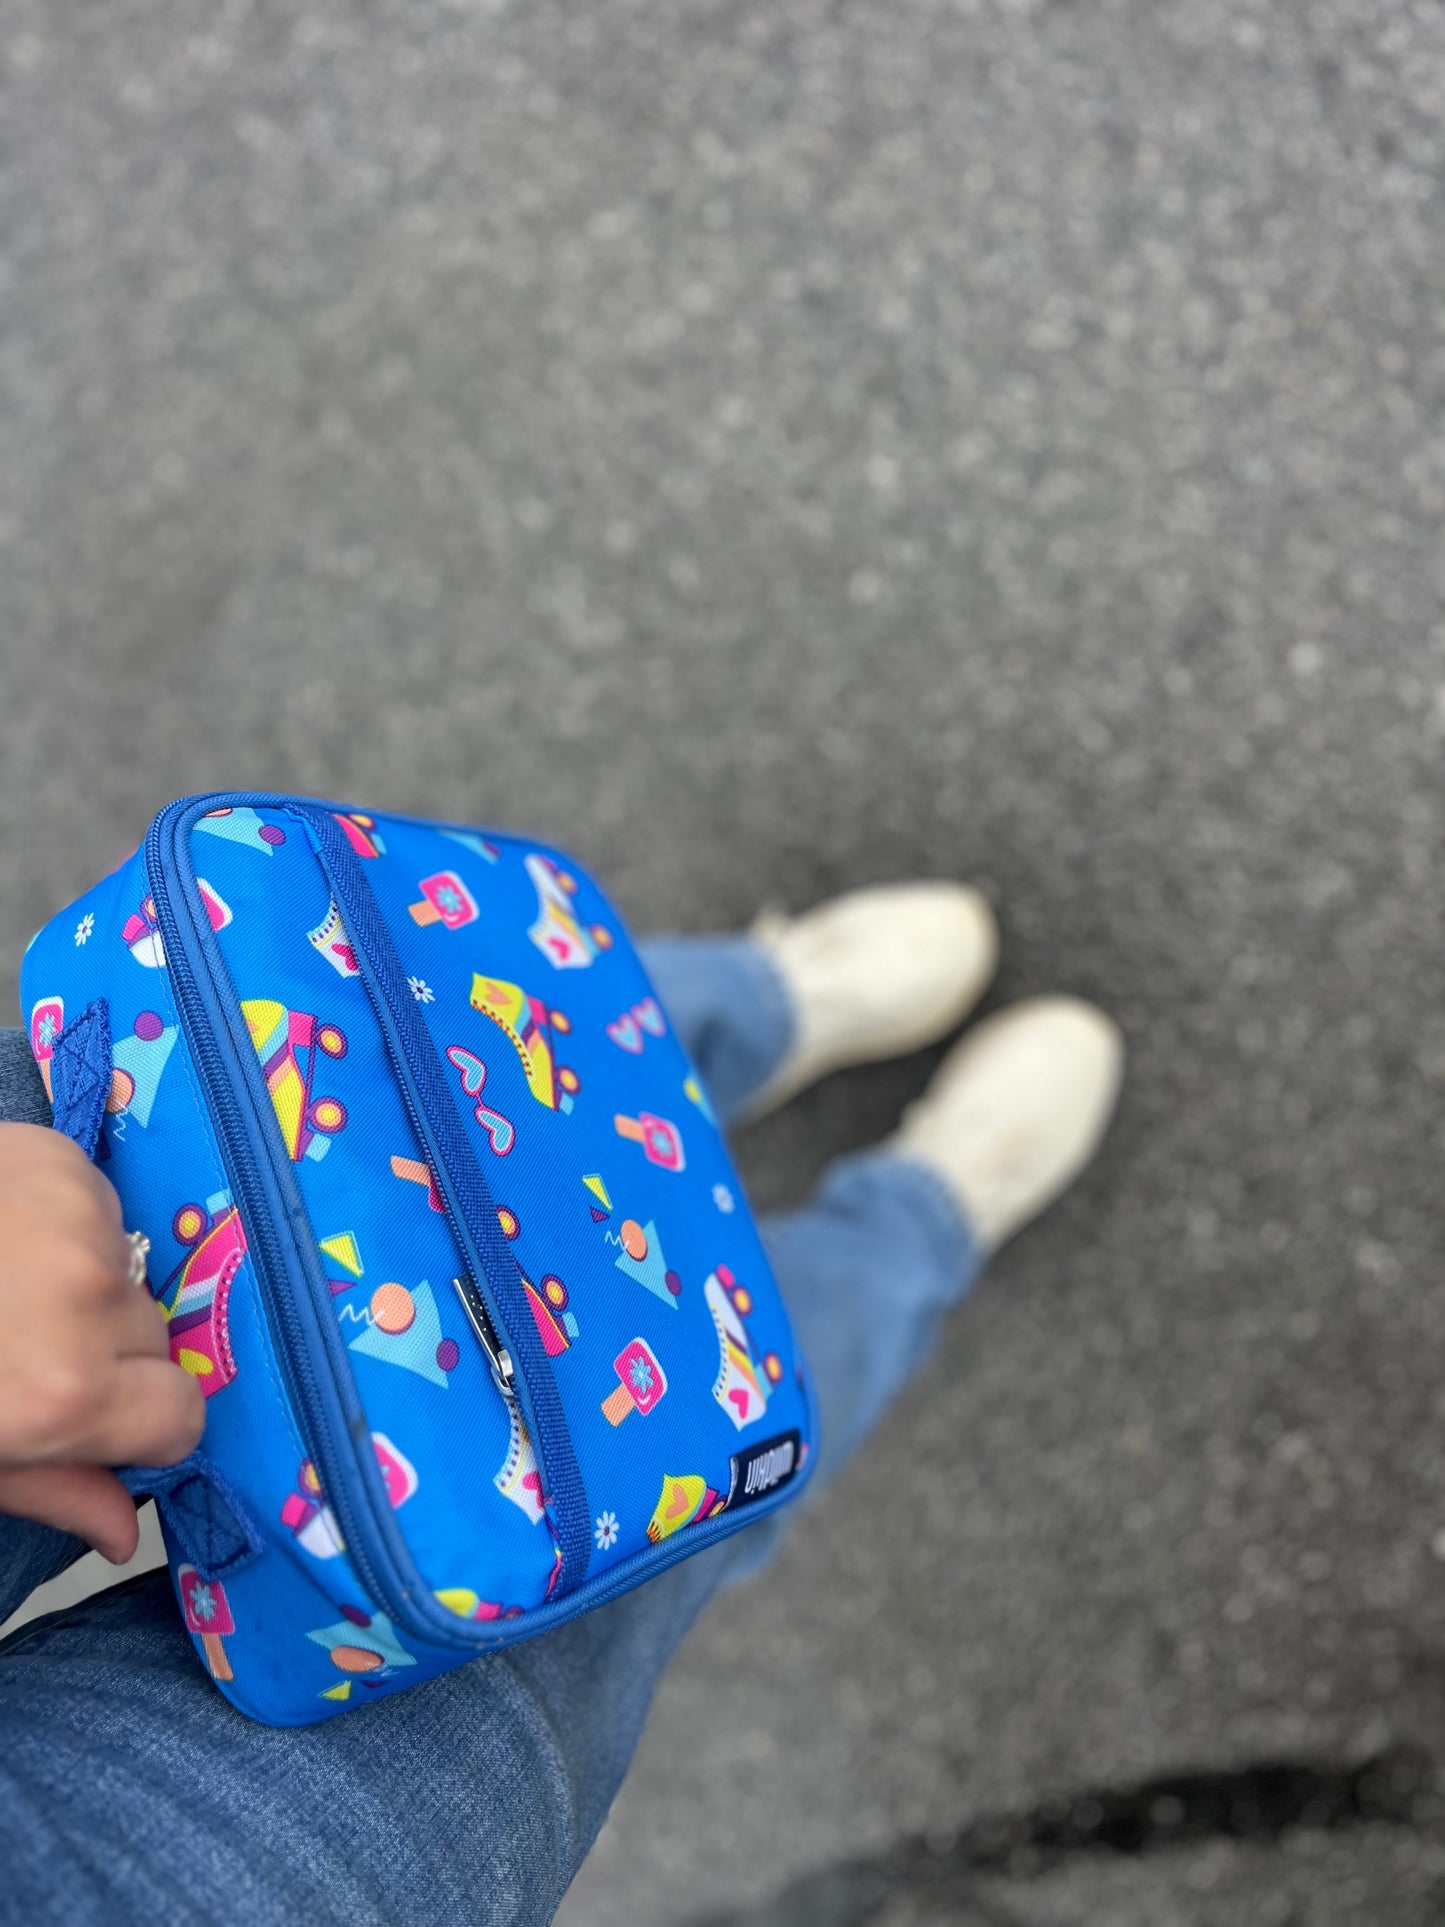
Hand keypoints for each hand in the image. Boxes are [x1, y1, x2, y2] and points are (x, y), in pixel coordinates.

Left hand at [0, 1124, 204, 1561]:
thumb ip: (51, 1489)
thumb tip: (124, 1531)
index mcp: (66, 1393)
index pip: (183, 1414)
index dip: (141, 1423)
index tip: (98, 1420)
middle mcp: (92, 1301)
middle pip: (150, 1340)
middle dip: (104, 1350)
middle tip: (21, 1348)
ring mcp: (80, 1220)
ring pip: (125, 1269)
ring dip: (81, 1281)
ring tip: (2, 1283)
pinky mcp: (59, 1159)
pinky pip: (99, 1205)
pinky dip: (62, 1221)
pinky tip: (1, 1233)